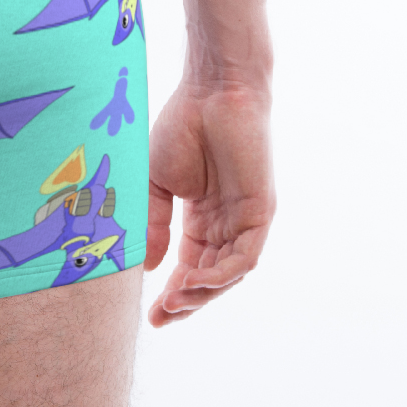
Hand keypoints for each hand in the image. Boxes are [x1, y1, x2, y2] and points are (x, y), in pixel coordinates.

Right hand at [145, 69, 273, 326]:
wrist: (211, 91)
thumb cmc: (182, 126)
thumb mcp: (156, 183)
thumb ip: (153, 223)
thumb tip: (145, 267)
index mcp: (201, 217)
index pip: (189, 266)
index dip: (171, 293)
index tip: (149, 315)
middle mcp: (226, 223)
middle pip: (210, 277)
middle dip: (186, 301)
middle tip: (161, 316)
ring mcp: (245, 219)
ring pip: (228, 273)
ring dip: (202, 292)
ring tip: (174, 300)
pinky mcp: (261, 211)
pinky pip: (245, 256)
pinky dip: (222, 273)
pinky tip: (196, 280)